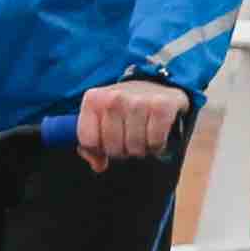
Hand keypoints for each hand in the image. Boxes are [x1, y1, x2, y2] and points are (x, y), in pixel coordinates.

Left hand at [75, 80, 189, 171]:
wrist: (157, 85)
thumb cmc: (124, 107)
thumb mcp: (101, 118)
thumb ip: (91, 144)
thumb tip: (98, 165)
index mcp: (93, 99)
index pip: (88, 142)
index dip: (99, 150)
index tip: (107, 141)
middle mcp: (114, 97)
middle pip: (113, 148)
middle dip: (122, 150)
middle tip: (129, 138)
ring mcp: (138, 101)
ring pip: (135, 148)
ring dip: (141, 149)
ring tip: (143, 135)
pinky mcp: (161, 106)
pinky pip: (155, 143)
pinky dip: (157, 146)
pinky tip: (156, 134)